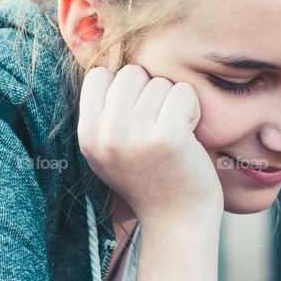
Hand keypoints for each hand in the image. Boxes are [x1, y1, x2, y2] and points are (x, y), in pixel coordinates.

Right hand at [78, 64, 223, 228]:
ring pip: (159, 82)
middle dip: (152, 92)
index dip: (125, 88)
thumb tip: (107, 59)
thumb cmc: (151, 179)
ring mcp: (135, 135)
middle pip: (132, 73)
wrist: (177, 221)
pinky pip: (183, 93)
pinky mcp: (167, 136)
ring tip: (174, 135)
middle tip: (161, 126)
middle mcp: (105, 135)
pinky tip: (190, 136)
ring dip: (174, 103)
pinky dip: (193, 110)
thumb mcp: (111, 149)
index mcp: (87, 135)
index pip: (99, 75)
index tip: (139, 116)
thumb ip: (105, 112)